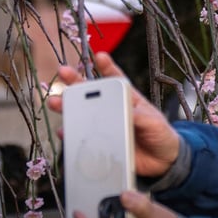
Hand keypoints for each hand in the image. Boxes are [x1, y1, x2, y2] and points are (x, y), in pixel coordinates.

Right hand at [48, 52, 181, 177]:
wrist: (162, 162)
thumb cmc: (160, 134)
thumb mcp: (153, 122)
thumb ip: (139, 116)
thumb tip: (126, 112)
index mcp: (127, 99)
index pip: (115, 79)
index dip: (107, 67)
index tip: (99, 55)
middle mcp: (112, 110)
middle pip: (92, 93)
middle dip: (76, 82)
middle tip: (63, 72)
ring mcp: (105, 126)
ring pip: (83, 114)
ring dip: (67, 107)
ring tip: (55, 101)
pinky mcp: (101, 144)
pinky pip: (82, 138)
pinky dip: (71, 134)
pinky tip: (63, 131)